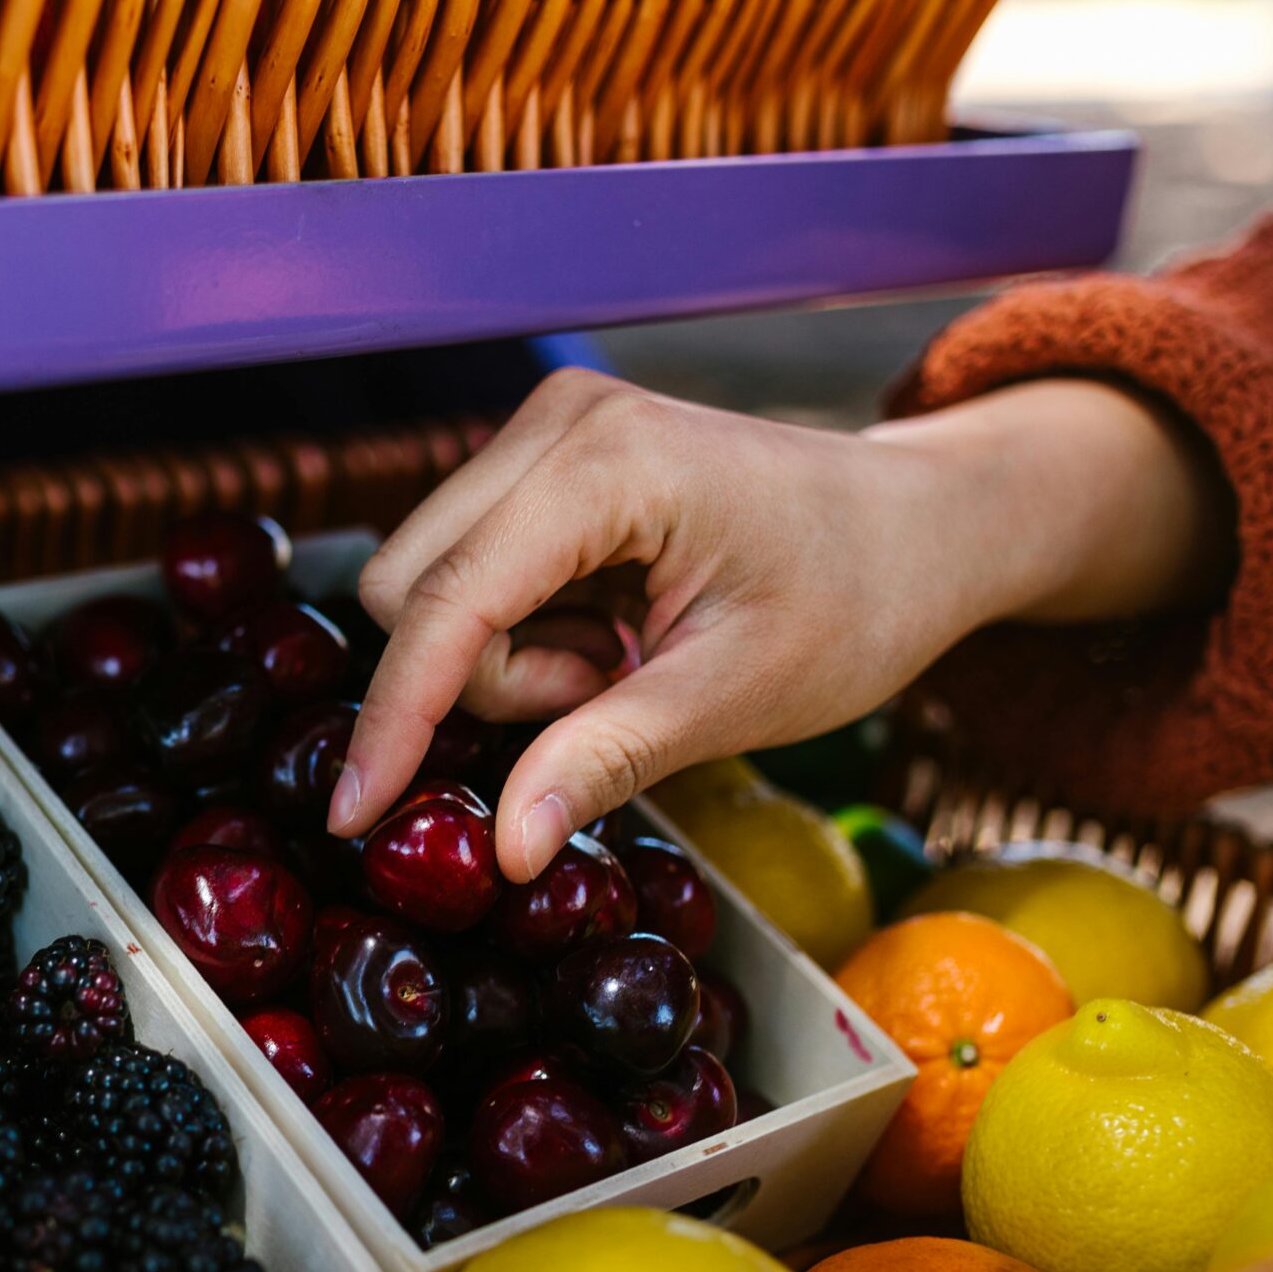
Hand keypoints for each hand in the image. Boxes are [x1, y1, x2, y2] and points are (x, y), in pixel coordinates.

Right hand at [331, 368, 1231, 881]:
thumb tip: (505, 849)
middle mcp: (556, 422)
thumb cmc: (855, 600)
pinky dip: (524, 631)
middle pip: (412, 588)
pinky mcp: (545, 459)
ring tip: (624, 662)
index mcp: (607, 463)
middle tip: (605, 696)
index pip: (446, 604)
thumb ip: (605, 762)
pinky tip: (612, 632)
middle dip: (483, 680)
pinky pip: (472, 573)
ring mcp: (546, 431)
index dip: (396, 717)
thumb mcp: (735, 699)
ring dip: (508, 660)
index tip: (353, 814)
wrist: (919, 527)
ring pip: (432, 585)